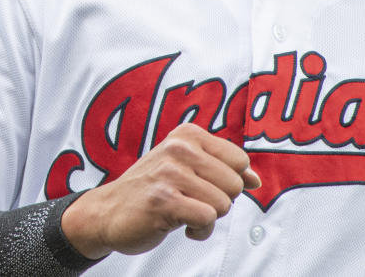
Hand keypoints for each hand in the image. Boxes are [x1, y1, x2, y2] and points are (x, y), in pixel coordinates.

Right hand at [60, 123, 260, 258]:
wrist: (108, 210)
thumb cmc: (153, 189)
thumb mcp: (188, 168)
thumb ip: (223, 168)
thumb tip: (256, 180)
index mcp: (188, 134)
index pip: (240, 159)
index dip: (229, 181)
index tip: (205, 186)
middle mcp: (179, 147)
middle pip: (235, 183)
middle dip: (220, 200)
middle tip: (192, 201)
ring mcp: (170, 172)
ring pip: (223, 204)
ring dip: (208, 218)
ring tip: (185, 213)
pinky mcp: (163, 200)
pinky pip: (207, 219)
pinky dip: (200, 231)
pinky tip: (182, 226)